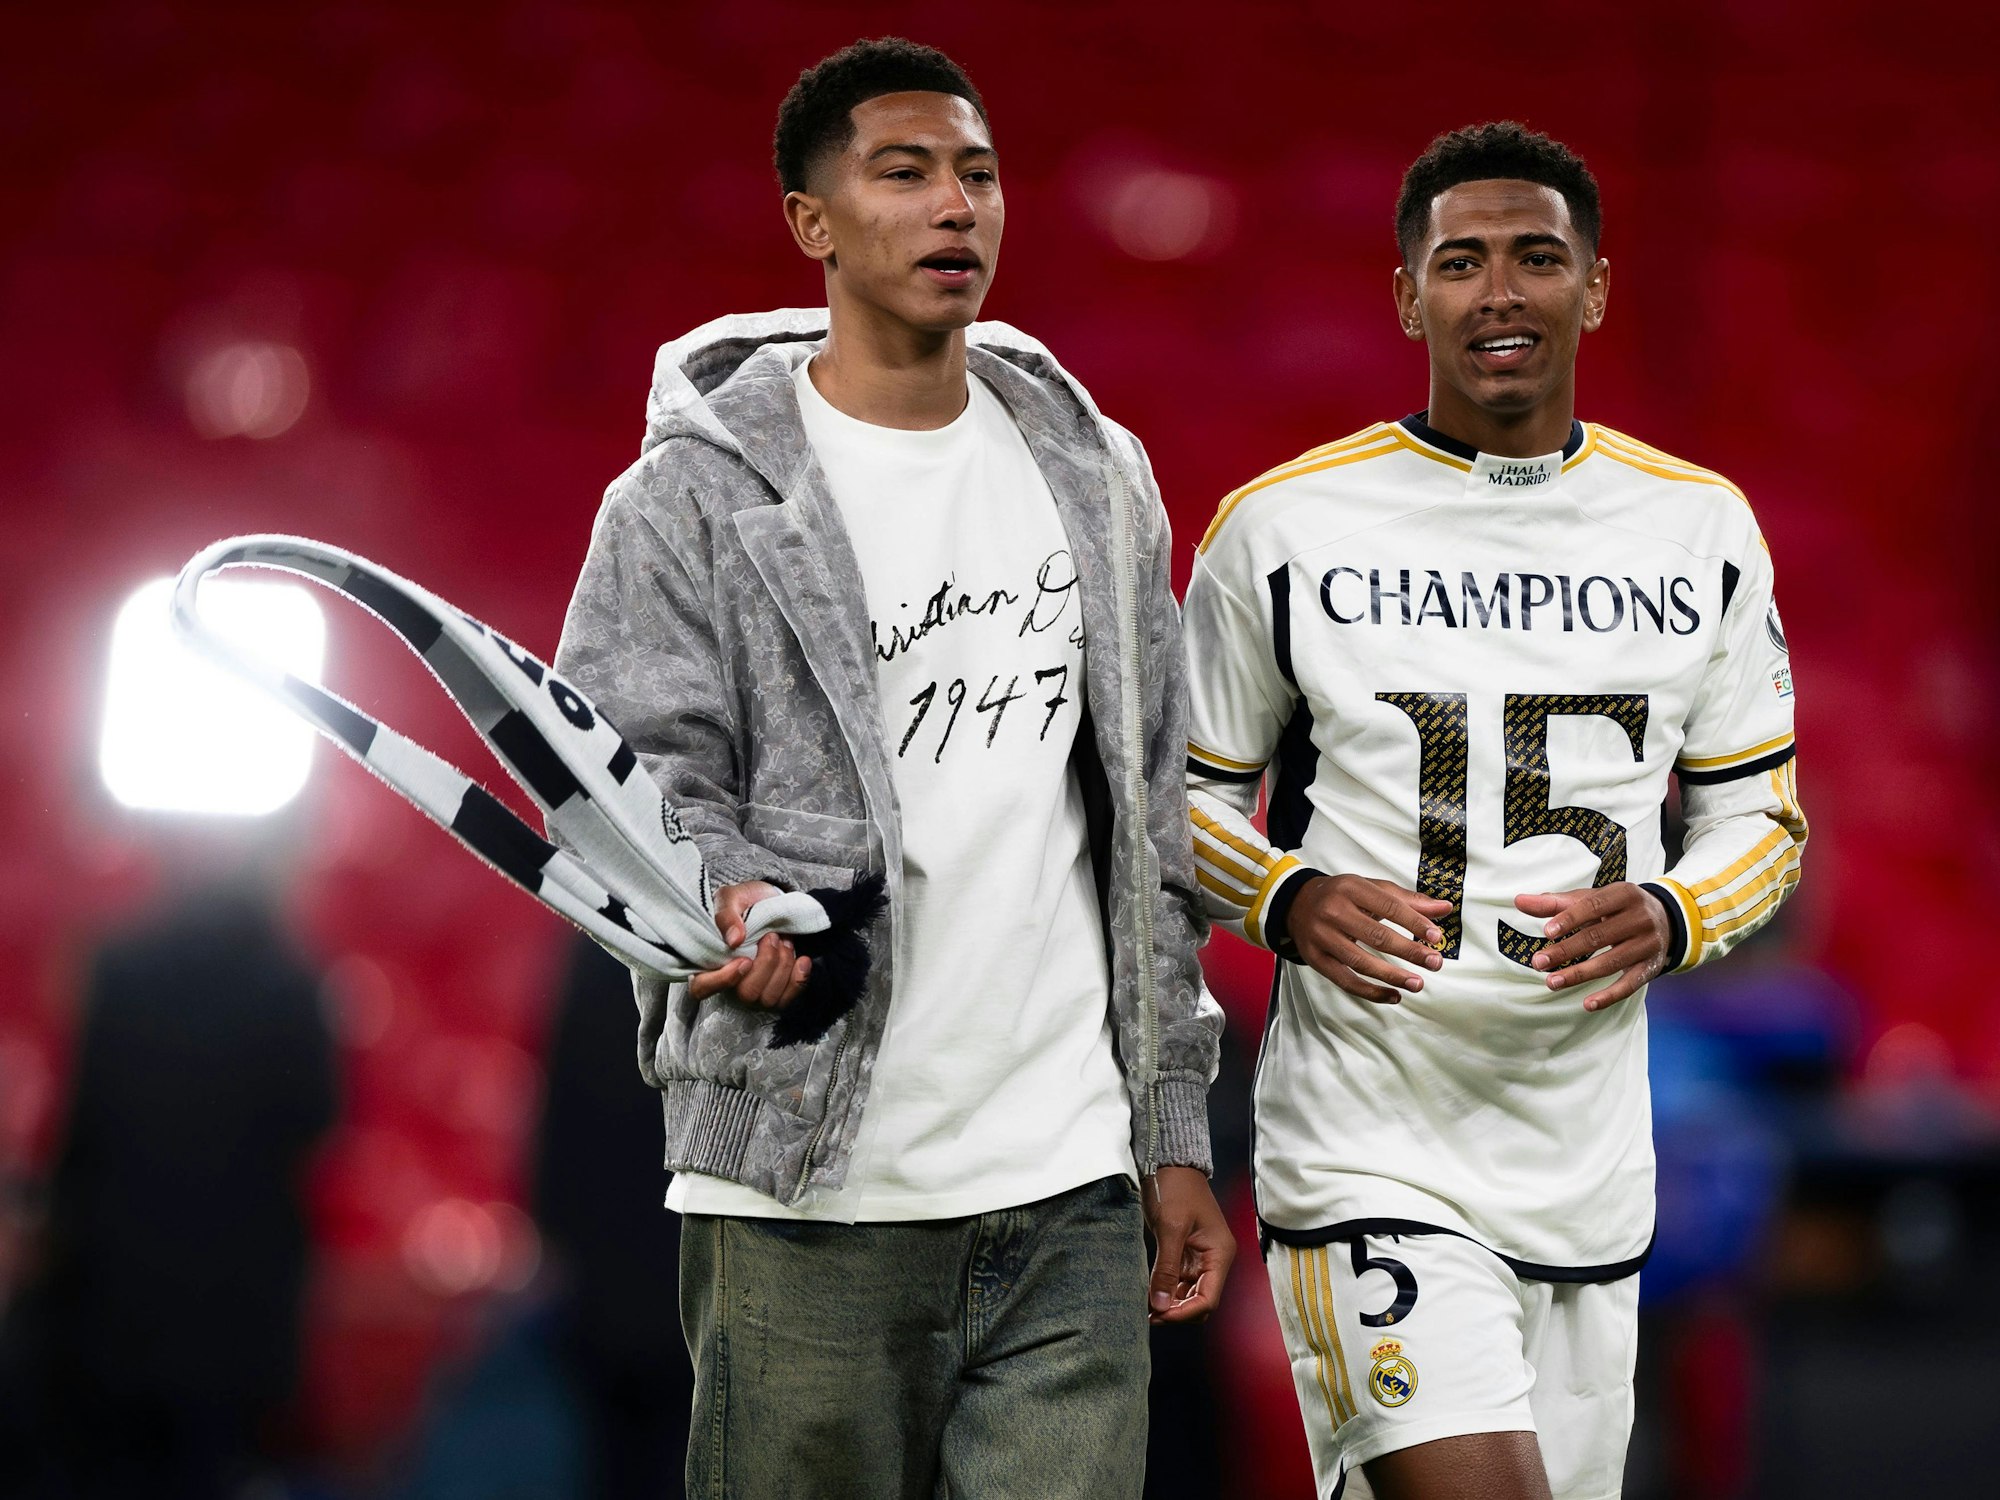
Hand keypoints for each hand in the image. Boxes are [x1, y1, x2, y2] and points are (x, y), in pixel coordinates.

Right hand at [687, 880, 811, 1008]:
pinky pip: (788, 998)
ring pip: (769, 998)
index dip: (723, 980)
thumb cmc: (745, 903)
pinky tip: (802, 960)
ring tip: (784, 942)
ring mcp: (755, 991)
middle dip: (766, 965)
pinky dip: (799, 979)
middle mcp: (730, 983)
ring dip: (783, 967)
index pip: (703, 988)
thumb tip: (734, 940)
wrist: (771, 903)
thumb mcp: (732, 899)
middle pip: (746, 994)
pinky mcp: (777, 992)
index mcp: (709, 963)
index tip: (744, 960)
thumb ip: (728, 916)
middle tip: (772, 937)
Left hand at [1142, 1166, 1236, 1323]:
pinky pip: (1178, 1281)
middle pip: (1200, 1302)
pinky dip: (1165, 1290)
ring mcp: (1199, 1258)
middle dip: (1177, 1312)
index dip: (1184, 1313)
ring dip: (1170, 1304)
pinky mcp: (1184, 1254)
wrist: (1169, 1163)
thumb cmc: (1175, 1188)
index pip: (1208, 1299)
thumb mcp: (1170, 1228)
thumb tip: (1159, 1306)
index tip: (1159, 1316)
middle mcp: (1213, 1260)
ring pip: (1188, 1294)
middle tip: (1149, 1315)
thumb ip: (1166, 1269)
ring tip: (1145, 1307)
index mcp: (1220, 1254)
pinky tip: (1148, 1294)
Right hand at [1286, 875, 1452, 1003]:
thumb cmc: (1342, 896)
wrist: (1296, 903)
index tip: (1436, 937)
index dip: (1414, 923)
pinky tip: (1393, 995)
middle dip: (1409, 951)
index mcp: (1351, 888)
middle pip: (1376, 936)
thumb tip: (1445, 908)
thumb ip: (1409, 900)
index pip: (1388, 906)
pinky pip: (1345, 980)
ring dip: (1392, 976)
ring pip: (1360, 961)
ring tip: (1417, 983)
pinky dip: (1371, 992)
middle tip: (1434, 962)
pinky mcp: (1315, 959)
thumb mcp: (1372, 889)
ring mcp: (1321, 937)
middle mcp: (1333, 911)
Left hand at [1515, 882, 1670, 1011]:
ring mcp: (1648, 944)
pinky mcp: (1651, 967)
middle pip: (1599, 937)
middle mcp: (1640, 918)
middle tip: (1538, 962)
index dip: (1570, 919)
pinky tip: (1587, 1004)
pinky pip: (1629, 985)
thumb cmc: (1615, 907)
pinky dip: (1609, 996)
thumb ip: (1554, 903)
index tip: (1546, 932)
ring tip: (1552, 982)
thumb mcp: (1590, 899)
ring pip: (1611, 962)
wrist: (1664, 919)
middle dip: (1566, 951)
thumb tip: (1519, 901)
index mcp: (1624, 894)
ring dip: (1579, 974)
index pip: (1594, 906)